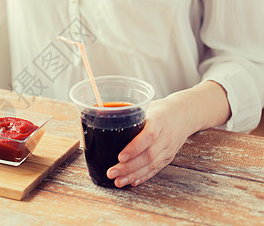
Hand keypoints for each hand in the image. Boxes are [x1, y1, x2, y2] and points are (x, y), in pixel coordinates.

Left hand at [106, 81, 230, 187]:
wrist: (185, 114)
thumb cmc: (160, 109)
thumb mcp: (147, 107)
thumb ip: (130, 115)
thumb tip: (103, 118)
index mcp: (159, 121)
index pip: (148, 136)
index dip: (134, 148)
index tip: (120, 157)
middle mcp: (165, 137)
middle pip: (148, 155)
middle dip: (128, 167)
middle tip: (111, 173)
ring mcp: (168, 148)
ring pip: (151, 165)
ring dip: (133, 175)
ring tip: (118, 181)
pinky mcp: (169, 156)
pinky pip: (156, 169)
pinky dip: (143, 177)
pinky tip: (132, 182)